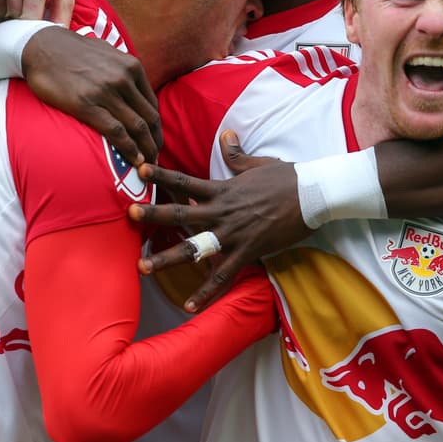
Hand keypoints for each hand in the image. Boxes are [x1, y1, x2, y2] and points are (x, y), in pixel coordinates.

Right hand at [22, 26, 160, 164]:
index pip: (153, 105)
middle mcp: (123, 79)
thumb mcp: (107, 52)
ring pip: (137, 127)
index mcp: (132, 67)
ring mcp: (106, 92)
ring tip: (147, 165)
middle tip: (154, 158)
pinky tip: (133, 160)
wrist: (41, 47)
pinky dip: (129, 149)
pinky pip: (116, 132)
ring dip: (146, 150)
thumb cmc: (72, 51)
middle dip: (155, 142)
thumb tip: (133, 83)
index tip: (154, 142)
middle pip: (150, 119)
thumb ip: (123, 68)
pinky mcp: (86, 105)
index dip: (157, 128)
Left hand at [128, 131, 306, 311]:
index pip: (185, 180)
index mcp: (223, 189)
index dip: (162, 175)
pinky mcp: (247, 252)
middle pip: (181, 213)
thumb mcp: (259, 163)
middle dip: (153, 215)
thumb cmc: (288, 178)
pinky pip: (222, 276)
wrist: (313, 195)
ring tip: (143, 267)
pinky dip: (205, 293)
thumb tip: (225, 136)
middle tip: (129, 214)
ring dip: (167, 258)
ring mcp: (233, 233)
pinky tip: (188, 306)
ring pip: (194, 247)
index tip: (140, 169)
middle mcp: (222, 211)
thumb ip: (237, 155)